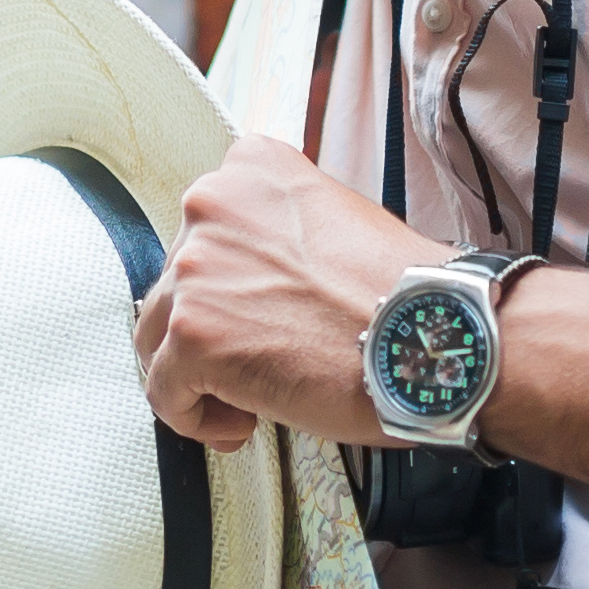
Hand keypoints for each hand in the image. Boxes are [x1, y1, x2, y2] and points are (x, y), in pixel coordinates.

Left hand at [133, 134, 435, 452]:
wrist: (429, 336)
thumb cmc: (401, 292)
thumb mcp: (335, 218)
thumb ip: (278, 233)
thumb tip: (252, 278)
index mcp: (249, 169)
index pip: (203, 232)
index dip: (228, 286)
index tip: (259, 314)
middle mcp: (211, 206)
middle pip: (175, 285)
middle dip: (213, 330)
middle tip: (265, 359)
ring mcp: (195, 269)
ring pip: (159, 336)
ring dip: (200, 373)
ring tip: (253, 396)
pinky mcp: (192, 335)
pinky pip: (164, 390)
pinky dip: (194, 415)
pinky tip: (242, 420)